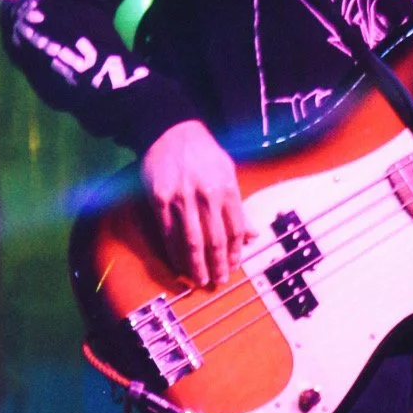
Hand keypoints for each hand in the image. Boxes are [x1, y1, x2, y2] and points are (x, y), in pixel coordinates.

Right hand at [142, 118, 249, 288]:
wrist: (170, 130)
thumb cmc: (203, 153)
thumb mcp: (228, 172)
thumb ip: (238, 206)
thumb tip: (253, 236)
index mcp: (227, 188)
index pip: (235, 230)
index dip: (234, 253)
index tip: (233, 267)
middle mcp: (205, 196)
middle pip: (214, 240)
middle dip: (217, 265)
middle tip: (218, 282)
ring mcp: (181, 199)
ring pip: (190, 241)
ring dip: (195, 265)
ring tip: (199, 280)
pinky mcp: (159, 200)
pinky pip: (168, 233)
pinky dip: (173, 252)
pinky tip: (178, 264)